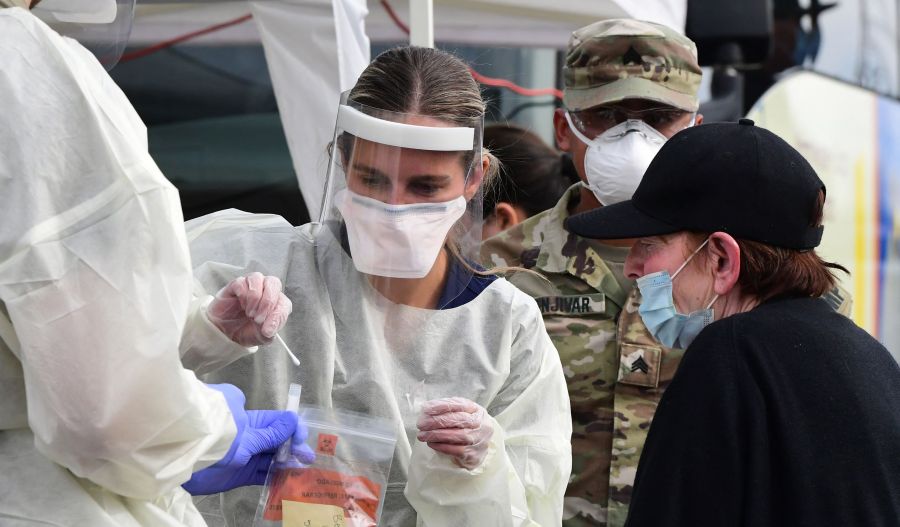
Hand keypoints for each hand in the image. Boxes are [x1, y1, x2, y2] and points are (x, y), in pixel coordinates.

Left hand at [183, 384, 314, 494]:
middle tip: (307, 458)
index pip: (280, 421)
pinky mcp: (243, 474)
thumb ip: (270, 432)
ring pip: (273, 459)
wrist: (186, 460)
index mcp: (252, 419)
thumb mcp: (246, 434)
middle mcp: (253, 437)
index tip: (300, 439)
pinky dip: (276, 478)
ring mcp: (248, 456)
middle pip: (279, 442)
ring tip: (302, 470)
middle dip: (294, 448)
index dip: (293, 429)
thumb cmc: (218, 437)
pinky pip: (263, 475)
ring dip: (288, 464)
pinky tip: (289, 481)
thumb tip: (293, 420)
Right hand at [207, 272, 291, 345]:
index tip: (268, 330)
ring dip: (255, 297)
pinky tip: (242, 306)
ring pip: (257, 277)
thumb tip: (269, 330)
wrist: (225, 333)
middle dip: (267, 302)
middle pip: (274, 283)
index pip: (284, 302)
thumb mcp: (260, 337)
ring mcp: (250, 286)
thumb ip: (268, 333)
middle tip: (258, 319)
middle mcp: (265, 290)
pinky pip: (241, 281)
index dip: (278, 315)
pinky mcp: (235, 285)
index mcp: (276, 303)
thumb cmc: (246, 331)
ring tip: (250, 313)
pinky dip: (243, 294)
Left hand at [416, 397, 493, 469]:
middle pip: (459, 420)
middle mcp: (481, 424)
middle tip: (421, 424)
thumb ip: (447, 409)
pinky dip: (442, 446)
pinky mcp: (474, 454)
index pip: (460, 405)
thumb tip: (427, 408)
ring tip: (423, 435)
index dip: (442, 406)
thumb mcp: (461, 413)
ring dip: (437, 435)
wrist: (480, 447)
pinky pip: (457, 450)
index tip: (426, 409)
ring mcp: (479, 440)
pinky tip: (431, 443)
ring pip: (458, 435)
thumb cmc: (466, 427)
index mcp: (477, 410)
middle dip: (437, 421)